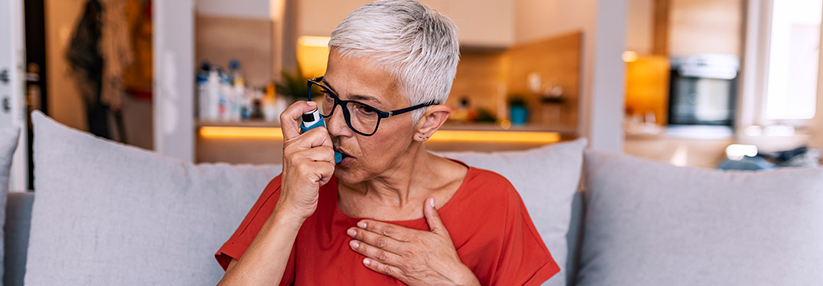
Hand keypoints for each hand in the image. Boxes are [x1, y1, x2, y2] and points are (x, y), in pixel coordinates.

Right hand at [278, 101, 335, 219]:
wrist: (292, 207)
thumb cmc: (301, 185)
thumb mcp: (299, 160)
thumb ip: (307, 145)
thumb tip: (324, 130)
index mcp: (289, 144)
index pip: (287, 116)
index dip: (299, 106)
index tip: (311, 105)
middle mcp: (290, 148)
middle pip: (322, 132)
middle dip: (327, 149)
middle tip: (318, 164)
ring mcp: (297, 158)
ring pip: (329, 151)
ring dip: (328, 165)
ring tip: (316, 174)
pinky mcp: (306, 169)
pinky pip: (330, 166)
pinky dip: (328, 176)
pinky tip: (317, 182)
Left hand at [347, 198, 480, 285]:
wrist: (452, 280)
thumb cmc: (447, 257)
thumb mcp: (442, 234)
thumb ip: (433, 216)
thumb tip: (430, 200)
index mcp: (415, 238)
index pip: (389, 229)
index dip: (373, 225)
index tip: (361, 222)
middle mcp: (407, 250)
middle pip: (381, 241)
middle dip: (364, 235)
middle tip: (350, 231)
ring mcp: (404, 264)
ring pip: (380, 255)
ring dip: (364, 248)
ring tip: (352, 244)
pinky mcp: (404, 276)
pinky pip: (386, 270)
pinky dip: (374, 265)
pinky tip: (364, 261)